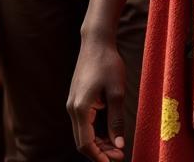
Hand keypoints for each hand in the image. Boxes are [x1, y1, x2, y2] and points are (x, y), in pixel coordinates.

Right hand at [67, 33, 126, 160]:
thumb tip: (118, 146)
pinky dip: (96, 133)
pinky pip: (84, 123)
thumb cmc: (107, 65)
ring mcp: (74, 102)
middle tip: (121, 154)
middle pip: (82, 141)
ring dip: (98, 144)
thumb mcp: (117, 94)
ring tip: (118, 147)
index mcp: (81, 108)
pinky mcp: (78, 99)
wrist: (96, 43)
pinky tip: (110, 134)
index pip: (85, 143)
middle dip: (100, 153)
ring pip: (83, 133)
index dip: (100, 158)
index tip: (118, 160)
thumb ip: (116, 121)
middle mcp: (73, 107)